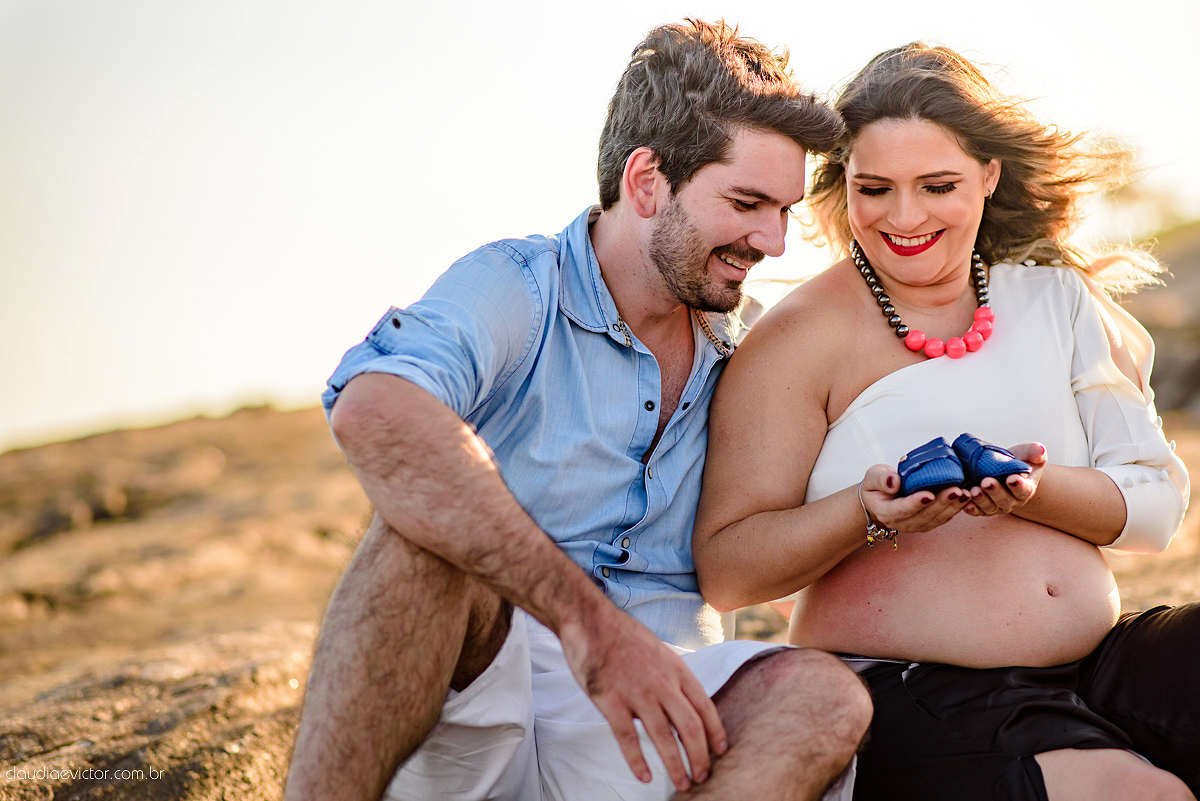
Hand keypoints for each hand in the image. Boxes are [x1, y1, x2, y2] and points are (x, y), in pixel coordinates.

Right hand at [558, 605, 724, 791]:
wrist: (591, 620)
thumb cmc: (624, 635)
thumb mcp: (660, 650)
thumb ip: (672, 676)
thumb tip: (683, 701)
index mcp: (676, 669)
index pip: (704, 706)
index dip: (715, 732)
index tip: (720, 751)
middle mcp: (662, 683)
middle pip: (690, 727)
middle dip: (700, 756)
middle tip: (702, 776)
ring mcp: (637, 693)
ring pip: (663, 737)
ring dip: (675, 764)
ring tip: (682, 783)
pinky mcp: (611, 702)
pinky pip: (628, 738)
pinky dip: (637, 761)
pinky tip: (644, 776)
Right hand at [860, 464, 969, 533]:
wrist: (880, 498)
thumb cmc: (877, 485)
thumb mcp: (872, 477)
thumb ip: (881, 479)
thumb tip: (894, 481)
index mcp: (886, 512)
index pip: (902, 509)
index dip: (916, 502)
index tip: (929, 494)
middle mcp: (902, 523)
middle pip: (924, 516)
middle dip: (942, 503)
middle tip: (956, 490)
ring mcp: (916, 525)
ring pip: (937, 519)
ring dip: (952, 507)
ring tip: (965, 493)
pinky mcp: (928, 522)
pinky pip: (943, 518)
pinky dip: (955, 509)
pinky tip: (965, 498)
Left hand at [964, 442, 1046, 516]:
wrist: (1003, 469)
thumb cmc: (1017, 461)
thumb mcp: (1028, 454)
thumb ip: (1034, 452)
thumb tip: (1040, 449)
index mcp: (1026, 488)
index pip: (1024, 490)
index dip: (1018, 486)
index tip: (1012, 478)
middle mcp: (1012, 500)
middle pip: (1005, 500)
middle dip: (995, 491)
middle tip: (987, 482)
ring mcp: (996, 505)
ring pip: (990, 507)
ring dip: (981, 500)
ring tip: (974, 490)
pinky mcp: (982, 507)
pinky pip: (977, 511)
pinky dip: (971, 508)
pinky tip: (964, 503)